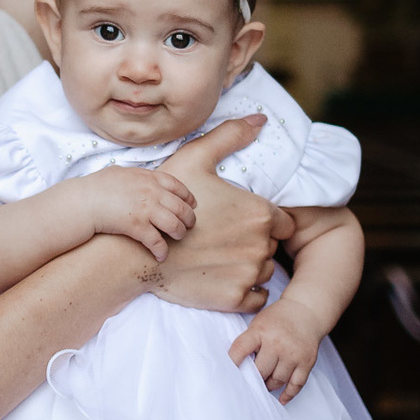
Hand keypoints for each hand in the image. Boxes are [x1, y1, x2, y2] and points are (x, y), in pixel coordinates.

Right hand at [78, 167, 195, 263]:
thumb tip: (138, 177)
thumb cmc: (96, 187)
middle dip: (189, 219)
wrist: (83, 201)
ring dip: (180, 234)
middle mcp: (151, 192)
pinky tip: (161, 256)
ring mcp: (146, 209)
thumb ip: (134, 175)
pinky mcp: (137, 227)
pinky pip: (157, 242)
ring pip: (175, 225)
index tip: (192, 205)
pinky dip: (162, 251)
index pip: (178, 186)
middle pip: (182, 207)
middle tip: (188, 226)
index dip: (188, 197)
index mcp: (148, 178)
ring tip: (178, 238)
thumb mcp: (119, 173)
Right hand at [151, 117, 294, 313]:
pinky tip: (225, 277)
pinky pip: (258, 298)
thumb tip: (260, 120)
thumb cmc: (164, 201)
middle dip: (254, 241)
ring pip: (264, 270)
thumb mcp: (195, 158)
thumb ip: (230, 136)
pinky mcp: (235, 299)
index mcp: (259, 213)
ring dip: (250, 265)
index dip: (265, 220)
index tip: (241, 220)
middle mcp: (260, 245)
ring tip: (221, 256)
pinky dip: (247, 290)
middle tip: (225, 237)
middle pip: (272, 246)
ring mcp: (248, 275)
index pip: (284, 222)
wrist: (136, 253)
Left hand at [229, 297, 322, 403]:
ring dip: (269, 385)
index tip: (226, 373)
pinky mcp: (307, 362)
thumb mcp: (258, 323)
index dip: (232, 363)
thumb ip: (248, 341)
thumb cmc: (278, 318)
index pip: (240, 350)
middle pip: (260, 371)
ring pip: (277, 380)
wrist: (306, 311)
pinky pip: (296, 384)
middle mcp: (277, 343)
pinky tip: (281, 399)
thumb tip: (237, 366)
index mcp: (261, 331)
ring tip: (265, 383)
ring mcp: (293, 354)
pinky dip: (288, 394)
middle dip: (254, 377)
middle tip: (251, 380)